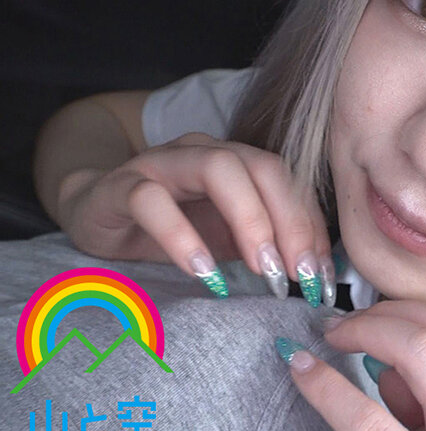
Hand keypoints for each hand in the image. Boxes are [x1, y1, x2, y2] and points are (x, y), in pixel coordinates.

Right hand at [59, 132, 334, 304]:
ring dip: (250, 221)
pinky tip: (203, 274)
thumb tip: (317, 277)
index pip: (290, 182)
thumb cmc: (173, 227)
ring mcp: (164, 163)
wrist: (97, 214)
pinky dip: (182, 237)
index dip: (312, 227)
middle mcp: (208, 152)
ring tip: (262, 271)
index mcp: (239, 163)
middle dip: (291, 223)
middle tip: (298, 275)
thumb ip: (267, 248)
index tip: (322, 277)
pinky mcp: (121, 186)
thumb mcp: (228, 240)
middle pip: (264, 168)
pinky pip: (153, 201)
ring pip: (218, 169)